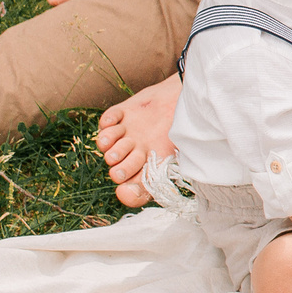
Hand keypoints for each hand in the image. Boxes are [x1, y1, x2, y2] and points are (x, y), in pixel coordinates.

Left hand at [98, 76, 181, 198]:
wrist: (185, 98)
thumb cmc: (181, 131)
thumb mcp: (173, 160)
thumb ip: (152, 183)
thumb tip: (125, 195)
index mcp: (148, 164)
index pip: (129, 182)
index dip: (124, 184)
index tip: (124, 182)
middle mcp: (133, 150)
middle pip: (114, 164)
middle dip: (115, 163)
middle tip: (118, 160)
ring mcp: (126, 132)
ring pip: (106, 143)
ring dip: (109, 142)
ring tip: (120, 138)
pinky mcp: (122, 114)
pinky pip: (105, 121)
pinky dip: (107, 122)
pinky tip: (118, 121)